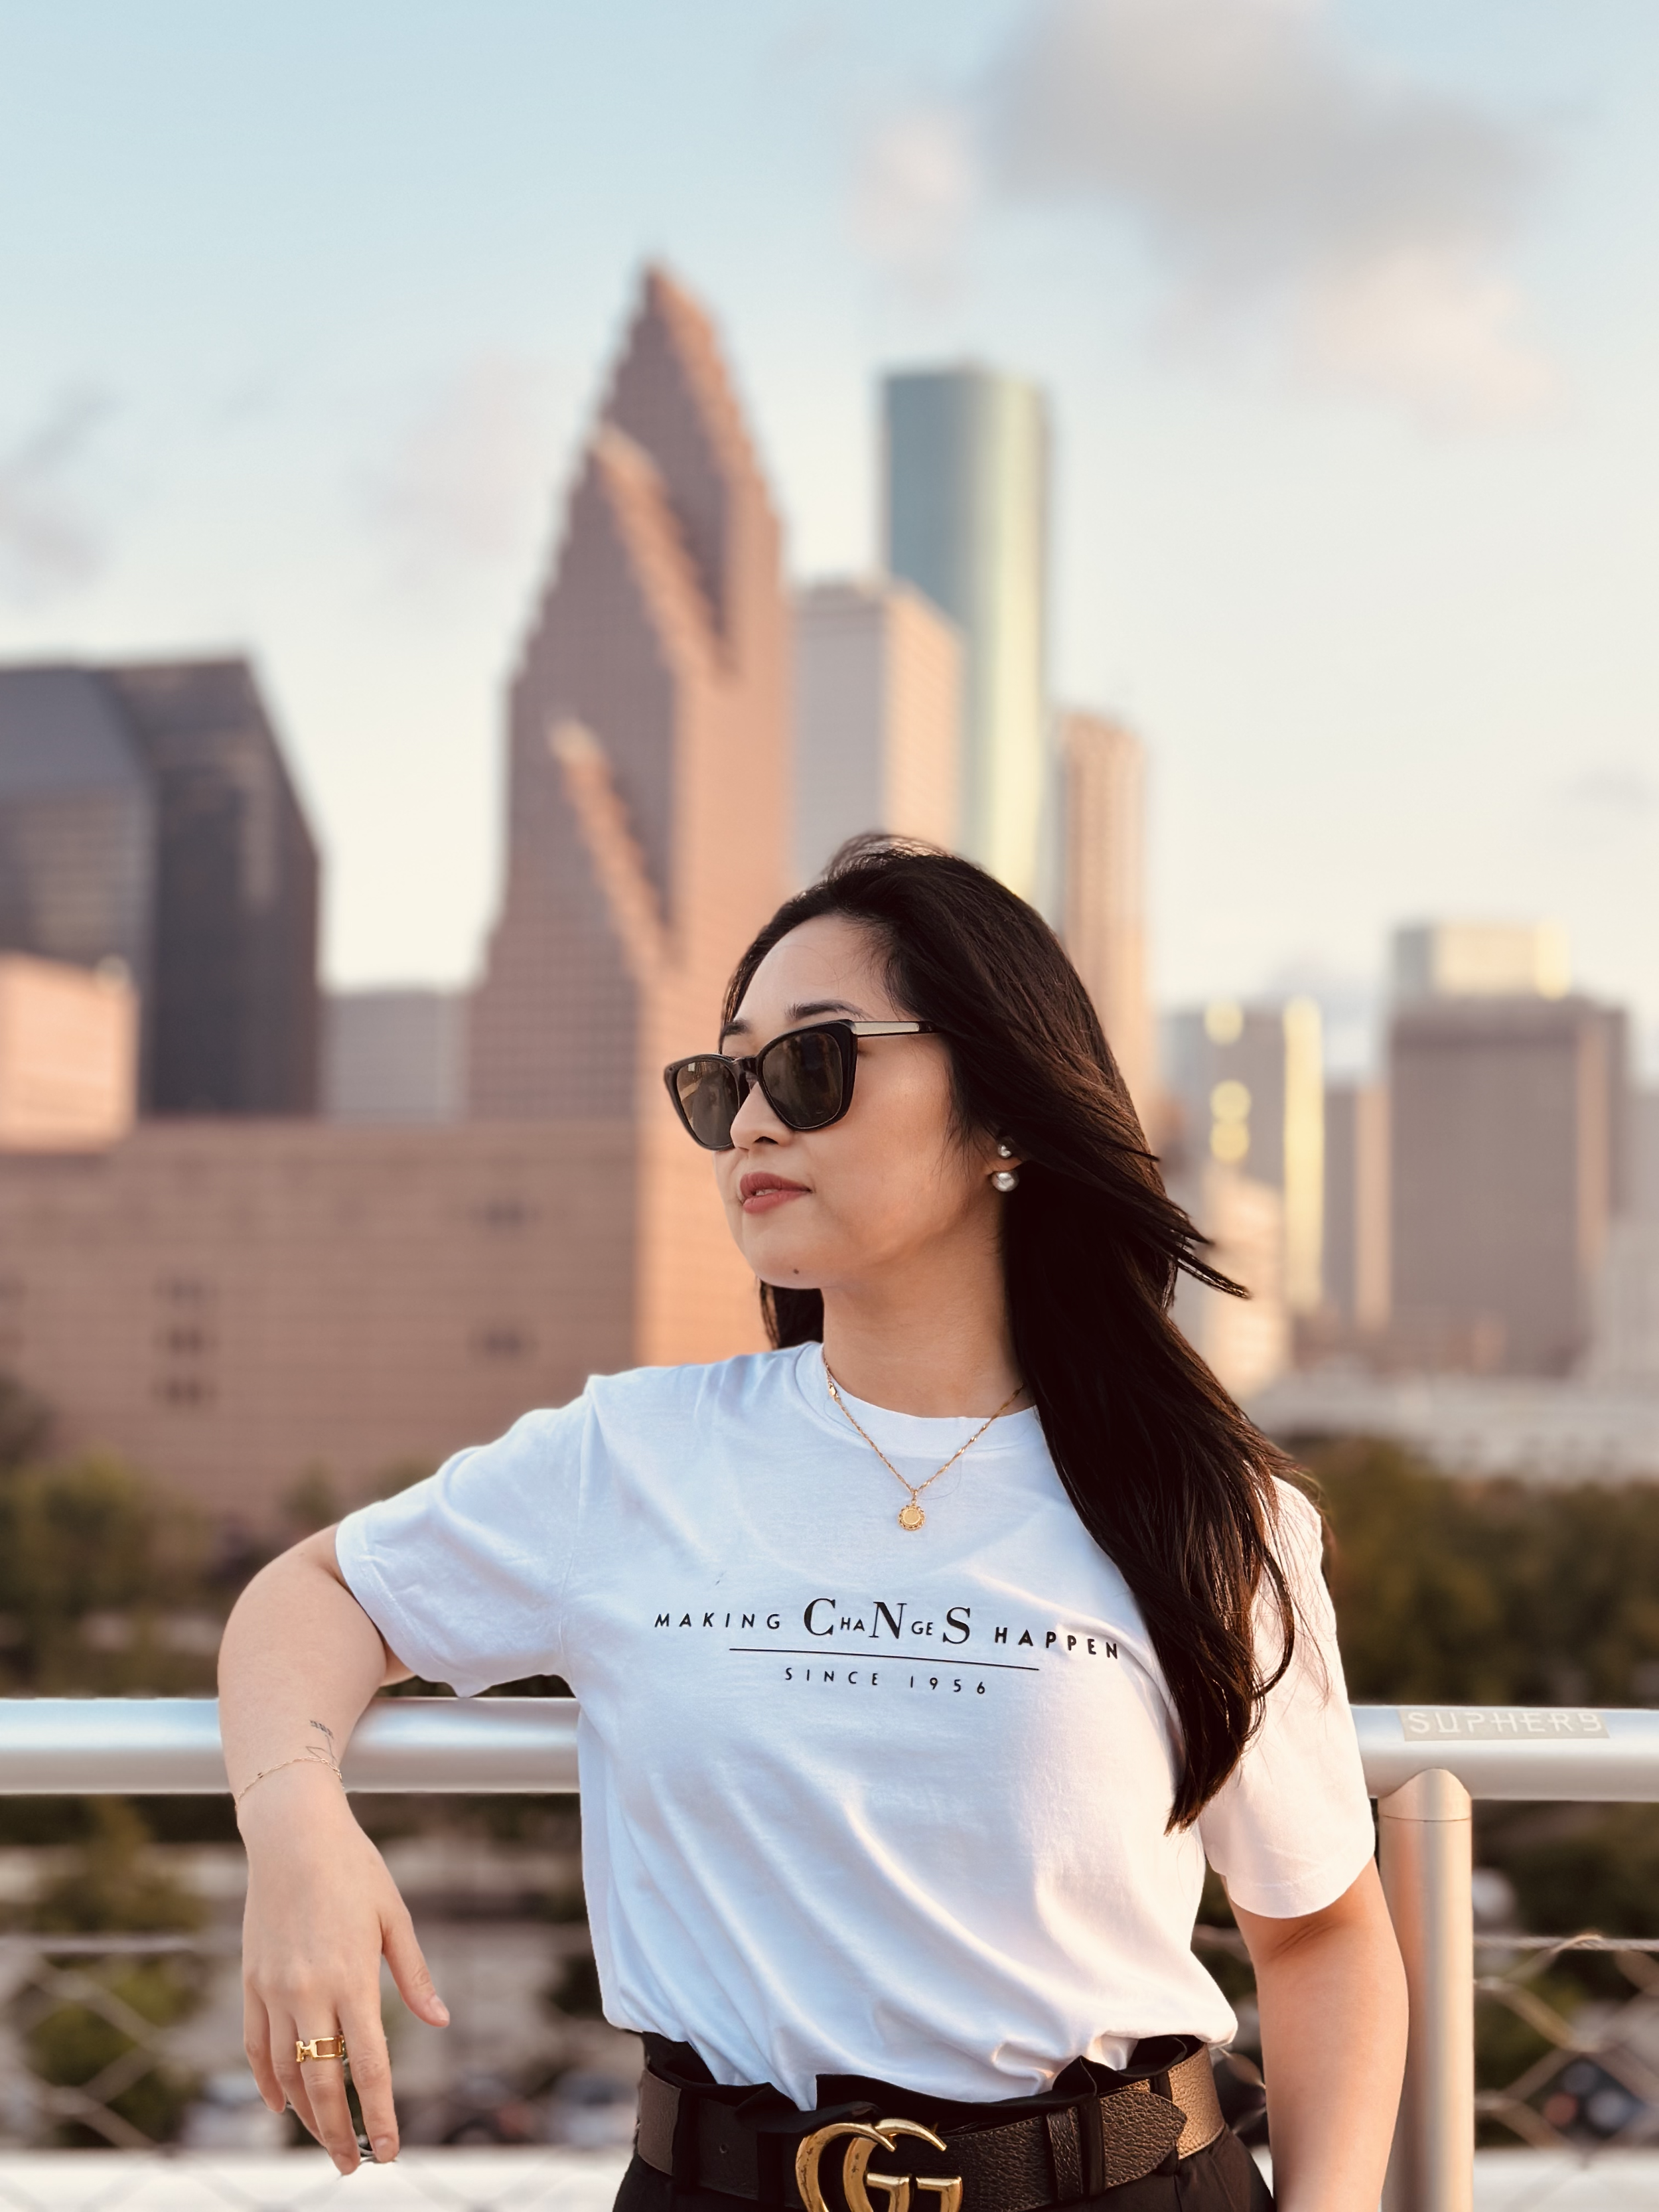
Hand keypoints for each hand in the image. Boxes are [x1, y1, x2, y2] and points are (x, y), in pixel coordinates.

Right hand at [238, 1763, 448, 2170]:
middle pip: (323, 2084)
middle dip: (340, 2134)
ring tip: (326, 2140)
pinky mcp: (250, 1982)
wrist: (292, 1834)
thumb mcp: (395, 1916)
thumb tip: (440, 2022)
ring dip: (305, 2116)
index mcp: (352, 1977)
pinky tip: (280, 2105)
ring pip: (286, 2074)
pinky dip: (267, 2083)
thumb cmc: (355, 1869)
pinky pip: (255, 2048)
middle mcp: (309, 1991)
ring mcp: (274, 1990)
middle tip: (356, 2167)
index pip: (369, 2066)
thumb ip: (414, 1976)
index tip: (391, 2151)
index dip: (381, 2115)